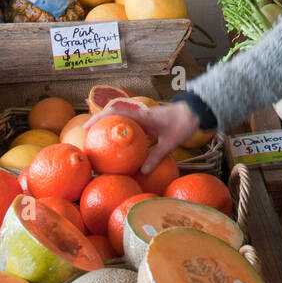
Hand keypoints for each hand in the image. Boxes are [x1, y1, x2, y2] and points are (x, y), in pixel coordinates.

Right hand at [83, 99, 199, 173]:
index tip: (86, 128)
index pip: (116, 113)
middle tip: (87, 137)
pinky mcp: (149, 122)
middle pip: (114, 115)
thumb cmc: (184, 123)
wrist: (196, 111)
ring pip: (123, 120)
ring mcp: (144, 117)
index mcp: (142, 116)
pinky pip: (132, 126)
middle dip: (99, 124)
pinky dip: (124, 133)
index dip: (99, 119)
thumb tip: (143, 171)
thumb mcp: (170, 142)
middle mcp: (141, 114)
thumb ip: (157, 156)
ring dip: (111, 127)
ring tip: (99, 142)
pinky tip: (122, 147)